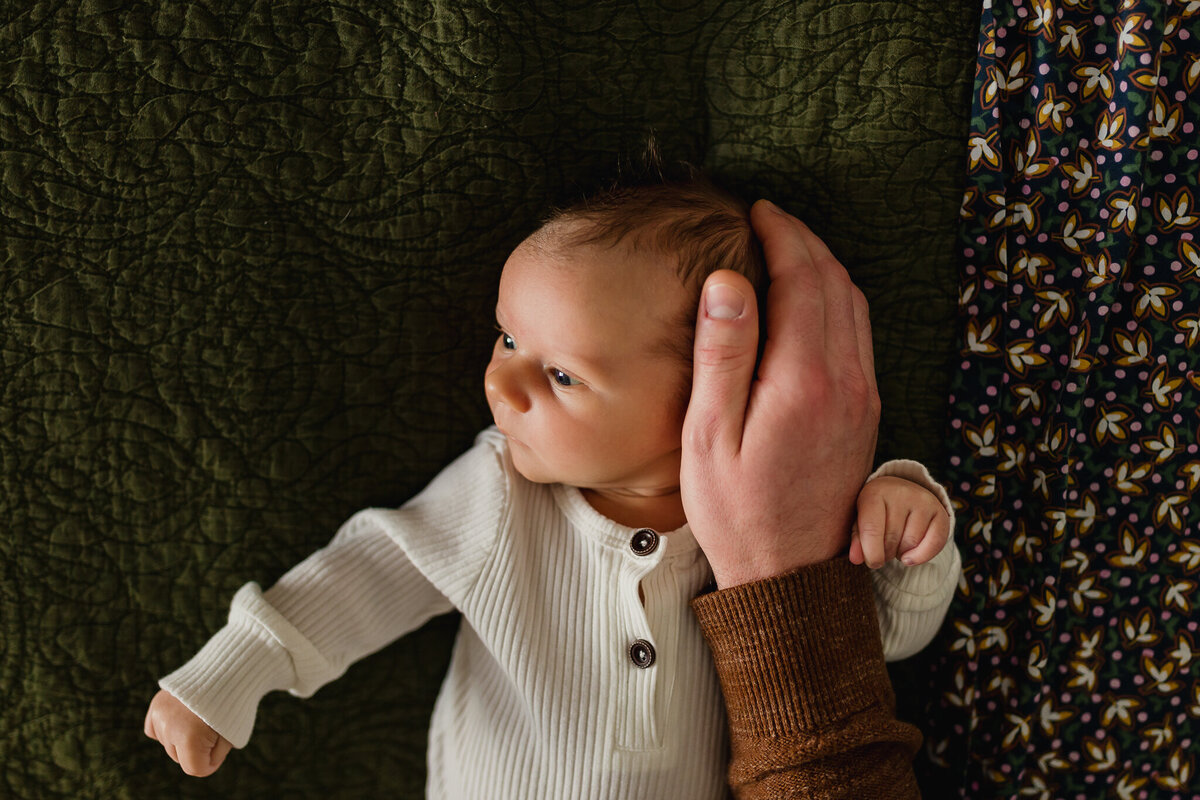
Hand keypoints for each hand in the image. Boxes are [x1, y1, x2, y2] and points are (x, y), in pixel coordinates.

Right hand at [144, 689, 231, 776]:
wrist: (229, 671)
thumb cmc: (234, 707)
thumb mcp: (231, 739)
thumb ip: (211, 757)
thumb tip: (193, 763)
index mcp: (190, 738)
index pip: (194, 768)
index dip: (210, 764)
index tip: (220, 748)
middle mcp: (169, 727)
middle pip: (180, 757)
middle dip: (196, 750)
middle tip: (212, 728)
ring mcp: (160, 715)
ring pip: (168, 744)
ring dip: (182, 739)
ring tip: (199, 719)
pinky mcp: (156, 704)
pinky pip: (155, 730)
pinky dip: (167, 729)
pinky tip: (182, 718)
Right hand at [681, 200, 879, 587]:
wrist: (788, 573)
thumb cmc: (736, 510)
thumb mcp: (709, 434)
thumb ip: (723, 353)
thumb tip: (729, 281)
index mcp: (804, 380)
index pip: (804, 279)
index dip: (783, 235)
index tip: (757, 211)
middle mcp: (846, 382)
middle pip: (836, 283)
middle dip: (805, 241)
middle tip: (770, 219)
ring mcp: (861, 397)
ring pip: (854, 306)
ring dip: (825, 267)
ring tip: (787, 249)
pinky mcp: (864, 412)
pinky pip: (859, 334)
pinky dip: (836, 300)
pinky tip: (809, 301)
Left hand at [848, 476, 950, 568]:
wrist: (899, 493)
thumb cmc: (875, 512)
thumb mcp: (860, 522)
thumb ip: (857, 541)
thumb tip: (855, 559)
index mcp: (875, 493)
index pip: (872, 529)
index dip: (871, 553)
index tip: (873, 562)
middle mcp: (901, 493)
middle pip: (892, 538)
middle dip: (886, 553)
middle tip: (883, 548)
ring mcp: (923, 501)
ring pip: (911, 543)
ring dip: (902, 554)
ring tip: (896, 544)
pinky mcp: (941, 512)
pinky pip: (935, 544)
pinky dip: (921, 557)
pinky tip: (911, 556)